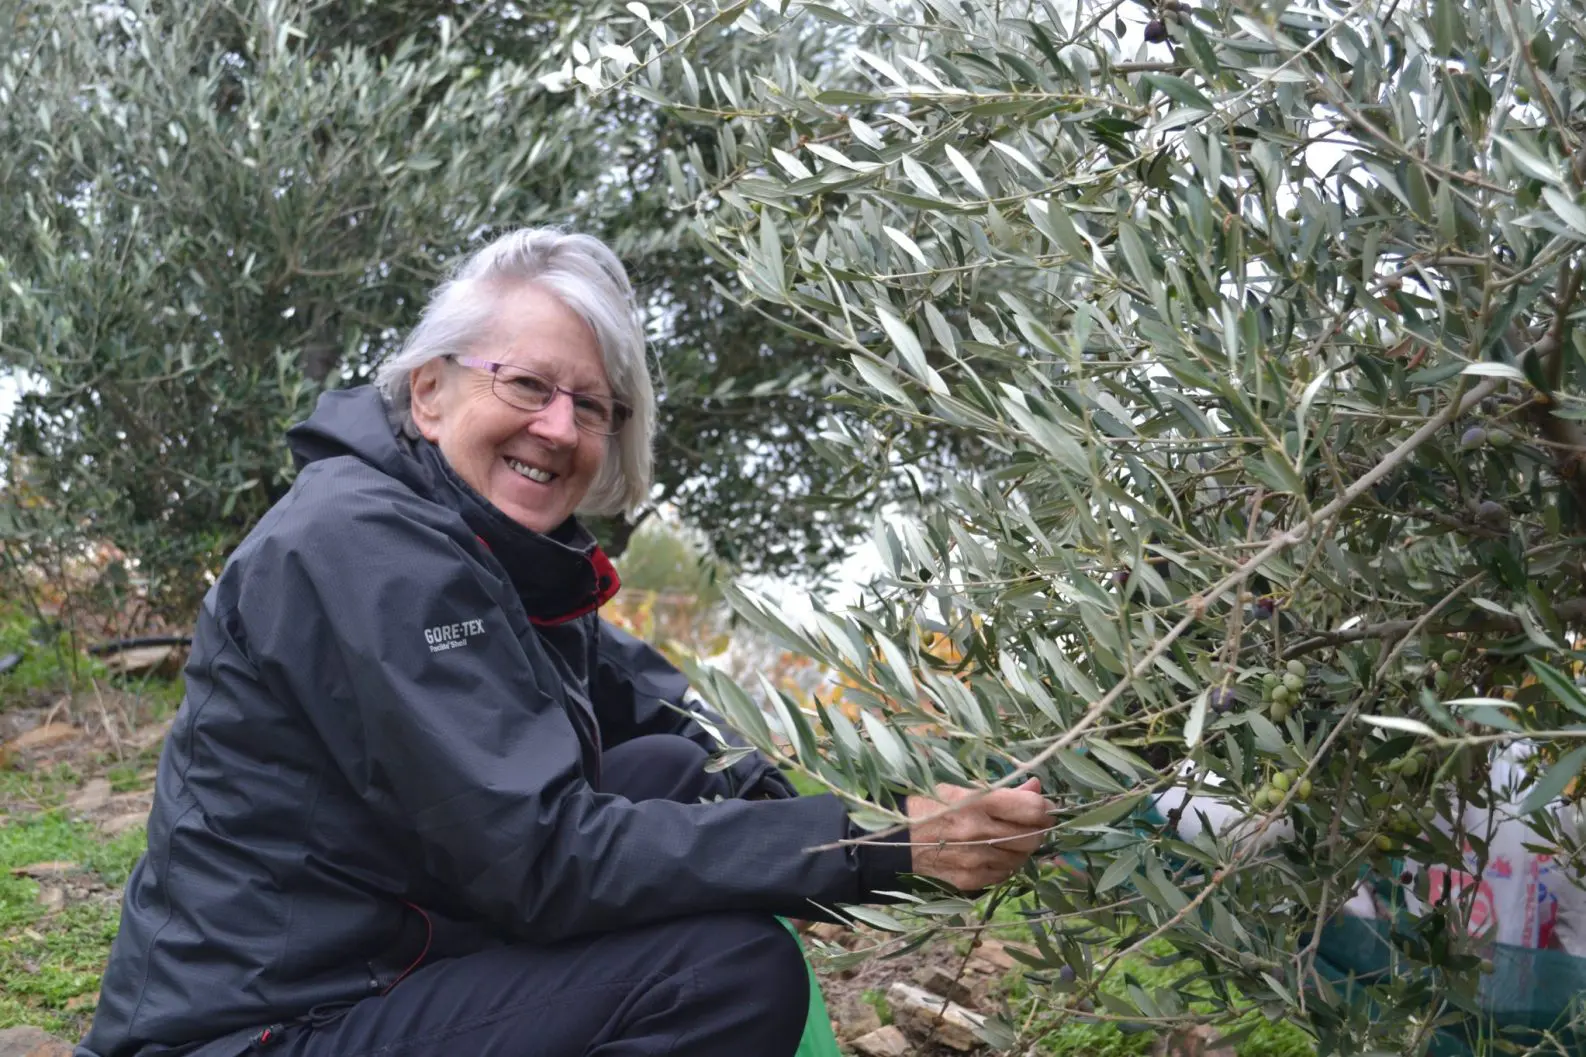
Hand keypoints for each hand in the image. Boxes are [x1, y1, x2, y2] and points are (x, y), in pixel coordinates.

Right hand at [906, 778, 1049, 891]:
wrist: (893, 841)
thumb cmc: (928, 805)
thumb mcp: (962, 789)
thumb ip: (1003, 790)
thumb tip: (1036, 786)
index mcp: (977, 802)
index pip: (1033, 809)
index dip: (1044, 807)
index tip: (1041, 805)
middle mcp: (979, 833)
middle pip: (1033, 836)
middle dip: (1037, 829)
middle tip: (1028, 822)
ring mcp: (976, 860)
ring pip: (1022, 858)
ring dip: (1021, 847)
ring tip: (1006, 837)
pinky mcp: (971, 880)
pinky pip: (1005, 874)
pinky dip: (1005, 863)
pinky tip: (991, 853)